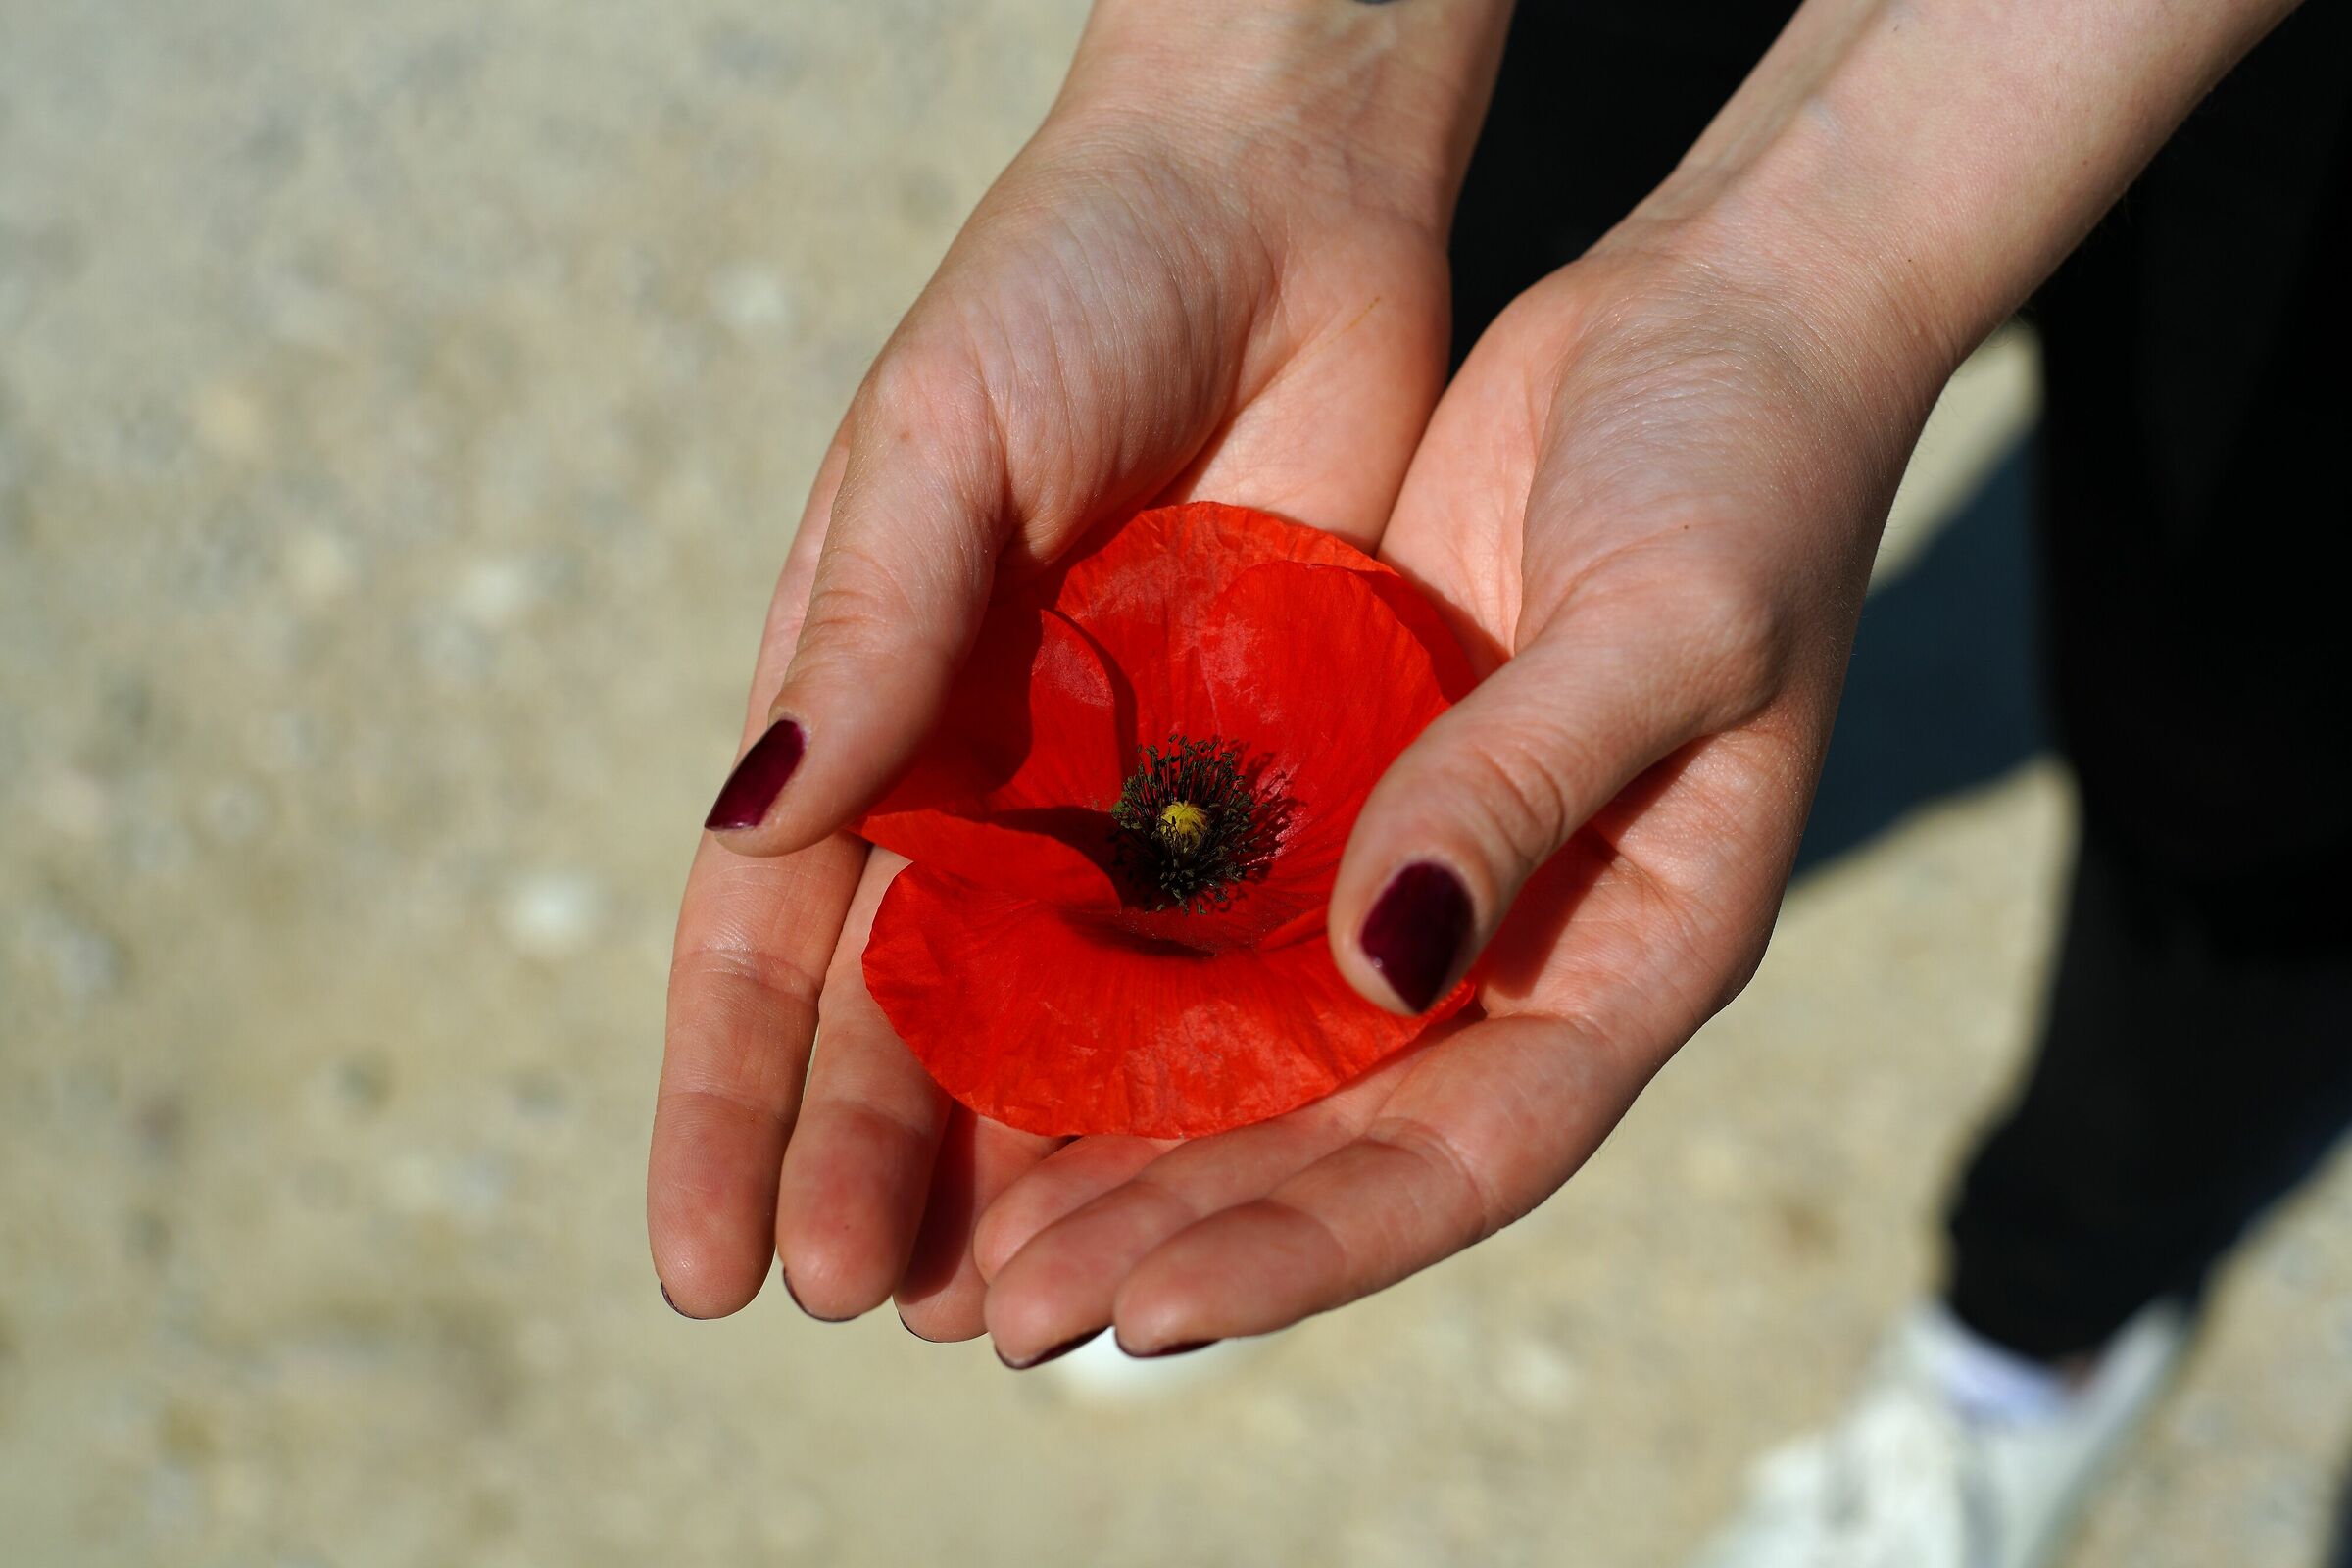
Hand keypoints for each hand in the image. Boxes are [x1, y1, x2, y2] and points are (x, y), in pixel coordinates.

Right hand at [648, 3, 1508, 1326]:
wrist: (1281, 195)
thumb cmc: (1075, 282)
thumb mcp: (946, 439)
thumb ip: (869, 625)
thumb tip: (750, 819)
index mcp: (867, 704)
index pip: (766, 942)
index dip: (723, 1103)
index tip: (700, 1260)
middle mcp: (982, 779)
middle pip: (909, 1019)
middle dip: (870, 1166)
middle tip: (859, 1307)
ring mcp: (1123, 796)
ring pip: (1059, 1028)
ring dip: (1021, 1166)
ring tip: (998, 1304)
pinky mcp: (1264, 782)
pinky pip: (1217, 957)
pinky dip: (1187, 1075)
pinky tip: (1174, 1181)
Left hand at [971, 215, 1952, 1360]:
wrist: (1716, 320)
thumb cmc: (1745, 470)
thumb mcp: (1665, 626)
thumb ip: (1523, 792)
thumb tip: (1385, 968)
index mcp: (1635, 953)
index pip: (1466, 1152)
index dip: (1311, 1244)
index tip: (1145, 1311)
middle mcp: (1521, 945)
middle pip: (1339, 1142)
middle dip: (1180, 1231)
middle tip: (1011, 1313)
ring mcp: (1428, 866)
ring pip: (1265, 1056)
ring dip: (1132, 1146)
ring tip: (982, 1234)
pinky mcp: (1351, 774)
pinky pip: (1226, 918)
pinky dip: (1127, 989)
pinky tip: (999, 1036)